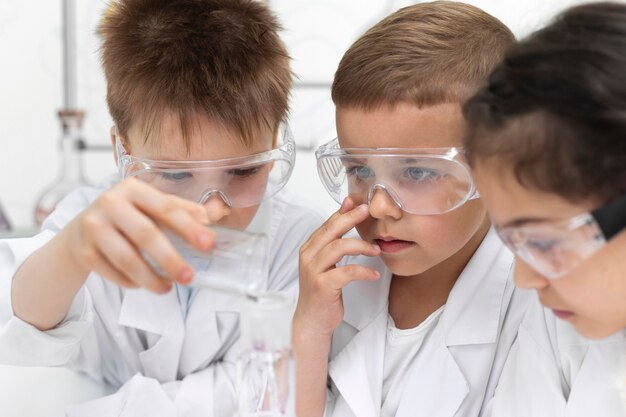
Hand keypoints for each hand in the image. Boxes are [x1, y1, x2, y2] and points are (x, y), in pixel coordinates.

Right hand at [60, 178, 213, 292]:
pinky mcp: (84, 252)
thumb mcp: (151, 207)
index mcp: (133, 188)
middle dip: (171, 259)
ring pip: (128, 259)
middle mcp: (110, 203)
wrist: (79, 233)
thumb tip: (214, 215)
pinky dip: (132, 282)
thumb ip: (182, 211)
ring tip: (167, 288)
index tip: (209, 243)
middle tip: (190, 277)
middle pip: (147, 235)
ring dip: (151, 278)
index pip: (167, 208)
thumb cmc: (126, 218)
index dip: (190, 227)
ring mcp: (94, 227)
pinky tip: (143, 284)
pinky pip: (114, 273)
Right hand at [294, 197, 380, 337]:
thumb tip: (347, 218)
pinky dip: (363, 271)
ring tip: (376, 250)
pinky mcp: (322, 285)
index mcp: (309, 248)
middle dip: (351, 219)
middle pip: (332, 230)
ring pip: (338, 247)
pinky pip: (347, 272)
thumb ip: (333, 243)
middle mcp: (308, 256)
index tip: (359, 203)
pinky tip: (374, 275)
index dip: (343, 212)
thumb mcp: (326, 264)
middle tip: (369, 212)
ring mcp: (313, 270)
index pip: (327, 224)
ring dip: (361, 246)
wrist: (312, 319)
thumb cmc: (322, 290)